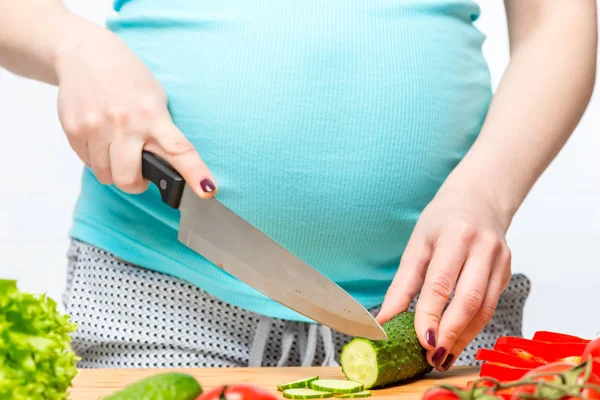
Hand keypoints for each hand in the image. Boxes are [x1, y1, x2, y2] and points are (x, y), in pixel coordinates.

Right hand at [54, 16, 216, 197]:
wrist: (84, 54)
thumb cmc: (127, 78)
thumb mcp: (155, 98)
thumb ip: (161, 131)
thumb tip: (170, 166)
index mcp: (152, 115)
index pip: (179, 151)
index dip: (195, 174)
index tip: (207, 190)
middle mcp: (124, 124)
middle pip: (129, 180)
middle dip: (135, 184)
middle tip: (138, 173)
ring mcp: (96, 128)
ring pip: (106, 176)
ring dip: (114, 171)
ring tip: (117, 149)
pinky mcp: (73, 130)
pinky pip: (88, 163)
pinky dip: (96, 159)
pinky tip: (101, 138)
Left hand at [376, 178, 511, 370]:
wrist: (480, 198)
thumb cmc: (442, 219)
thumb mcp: (417, 245)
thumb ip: (402, 284)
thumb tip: (384, 319)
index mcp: (455, 236)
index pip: (441, 283)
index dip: (431, 315)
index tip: (421, 341)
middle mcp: (483, 247)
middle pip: (469, 300)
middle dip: (450, 333)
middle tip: (432, 357)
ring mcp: (500, 260)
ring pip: (485, 308)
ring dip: (463, 337)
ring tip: (443, 357)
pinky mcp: (507, 271)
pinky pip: (491, 306)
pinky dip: (473, 327)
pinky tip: (457, 341)